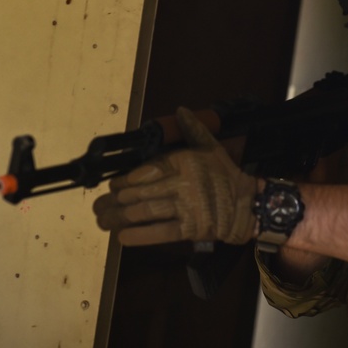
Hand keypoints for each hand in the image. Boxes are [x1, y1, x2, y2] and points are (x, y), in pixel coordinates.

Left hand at [93, 107, 257, 245]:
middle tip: (99, 207)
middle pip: (141, 193)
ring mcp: (187, 207)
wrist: (248, 204)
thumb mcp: (212, 148)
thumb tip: (181, 110)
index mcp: (185, 162)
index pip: (148, 170)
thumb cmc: (226, 175)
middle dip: (116, 201)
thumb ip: (193, 130)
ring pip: (146, 212)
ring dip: (121, 218)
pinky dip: (140, 235)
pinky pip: (161, 232)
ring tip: (104, 221)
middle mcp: (184, 183)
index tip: (112, 187)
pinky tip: (123, 237)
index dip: (126, 180)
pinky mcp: (191, 229)